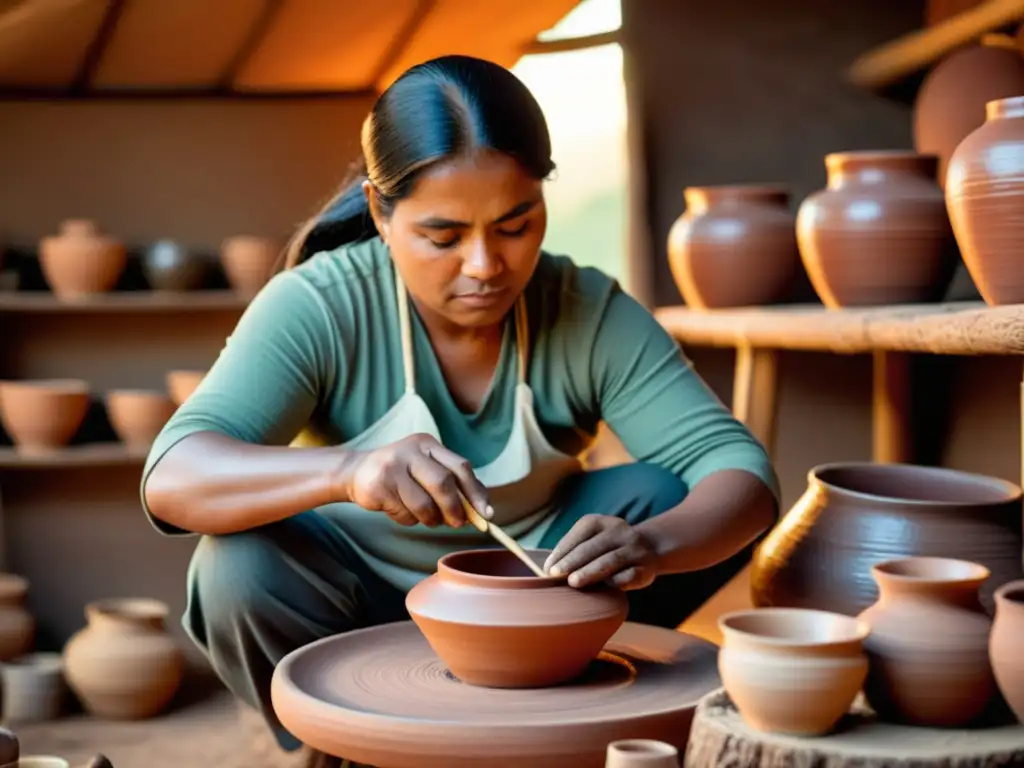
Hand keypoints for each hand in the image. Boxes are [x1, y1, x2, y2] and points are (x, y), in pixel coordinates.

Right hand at [339, 434, 490, 527]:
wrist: (356, 472)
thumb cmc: (401, 475)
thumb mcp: (426, 470)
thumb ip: (453, 484)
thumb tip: (482, 510)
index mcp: (428, 444)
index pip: (461, 467)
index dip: (476, 492)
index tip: (487, 515)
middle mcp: (412, 450)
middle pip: (444, 483)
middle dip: (454, 508)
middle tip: (458, 523)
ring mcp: (393, 466)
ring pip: (424, 503)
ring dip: (430, 519)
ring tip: (426, 518)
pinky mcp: (380, 484)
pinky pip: (405, 513)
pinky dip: (409, 520)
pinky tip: (400, 511)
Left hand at [544, 516, 657, 589]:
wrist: (648, 549)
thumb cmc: (606, 549)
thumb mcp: (591, 540)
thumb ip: (573, 550)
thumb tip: (548, 570)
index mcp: (601, 522)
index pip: (580, 534)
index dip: (562, 550)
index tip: (547, 569)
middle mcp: (619, 531)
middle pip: (592, 547)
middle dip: (572, 562)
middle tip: (555, 575)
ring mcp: (634, 548)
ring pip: (610, 560)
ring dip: (589, 572)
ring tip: (572, 582)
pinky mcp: (645, 568)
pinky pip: (628, 575)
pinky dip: (615, 582)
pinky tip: (603, 589)